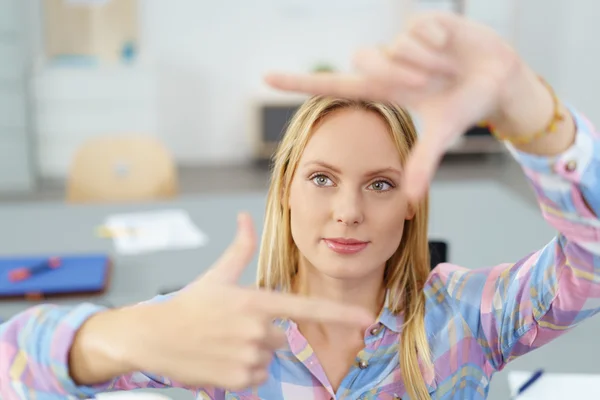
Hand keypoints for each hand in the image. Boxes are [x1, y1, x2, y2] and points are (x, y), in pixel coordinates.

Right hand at [90, 212, 372, 389]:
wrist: (154, 337)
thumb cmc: (188, 305)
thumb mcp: (216, 275)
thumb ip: (240, 247)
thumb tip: (245, 217)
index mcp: (256, 302)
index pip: (306, 308)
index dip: (340, 313)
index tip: (367, 319)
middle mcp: (257, 330)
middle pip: (280, 337)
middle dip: (262, 333)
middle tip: (232, 328)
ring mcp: (248, 357)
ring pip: (267, 358)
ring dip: (251, 353)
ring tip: (222, 343)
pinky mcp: (239, 379)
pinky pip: (255, 377)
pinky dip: (242, 371)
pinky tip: (220, 359)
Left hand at [264, 12, 546, 201]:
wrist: (501, 80)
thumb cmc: (466, 108)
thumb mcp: (443, 136)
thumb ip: (423, 163)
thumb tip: (408, 199)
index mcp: (383, 90)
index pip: (333, 85)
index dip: (299, 82)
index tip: (264, 78)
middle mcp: (388, 64)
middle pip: (363, 59)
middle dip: (394, 73)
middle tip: (423, 84)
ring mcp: (404, 42)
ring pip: (394, 45)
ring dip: (422, 62)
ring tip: (445, 69)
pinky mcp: (424, 22)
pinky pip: (418, 28)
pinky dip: (438, 41)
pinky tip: (451, 47)